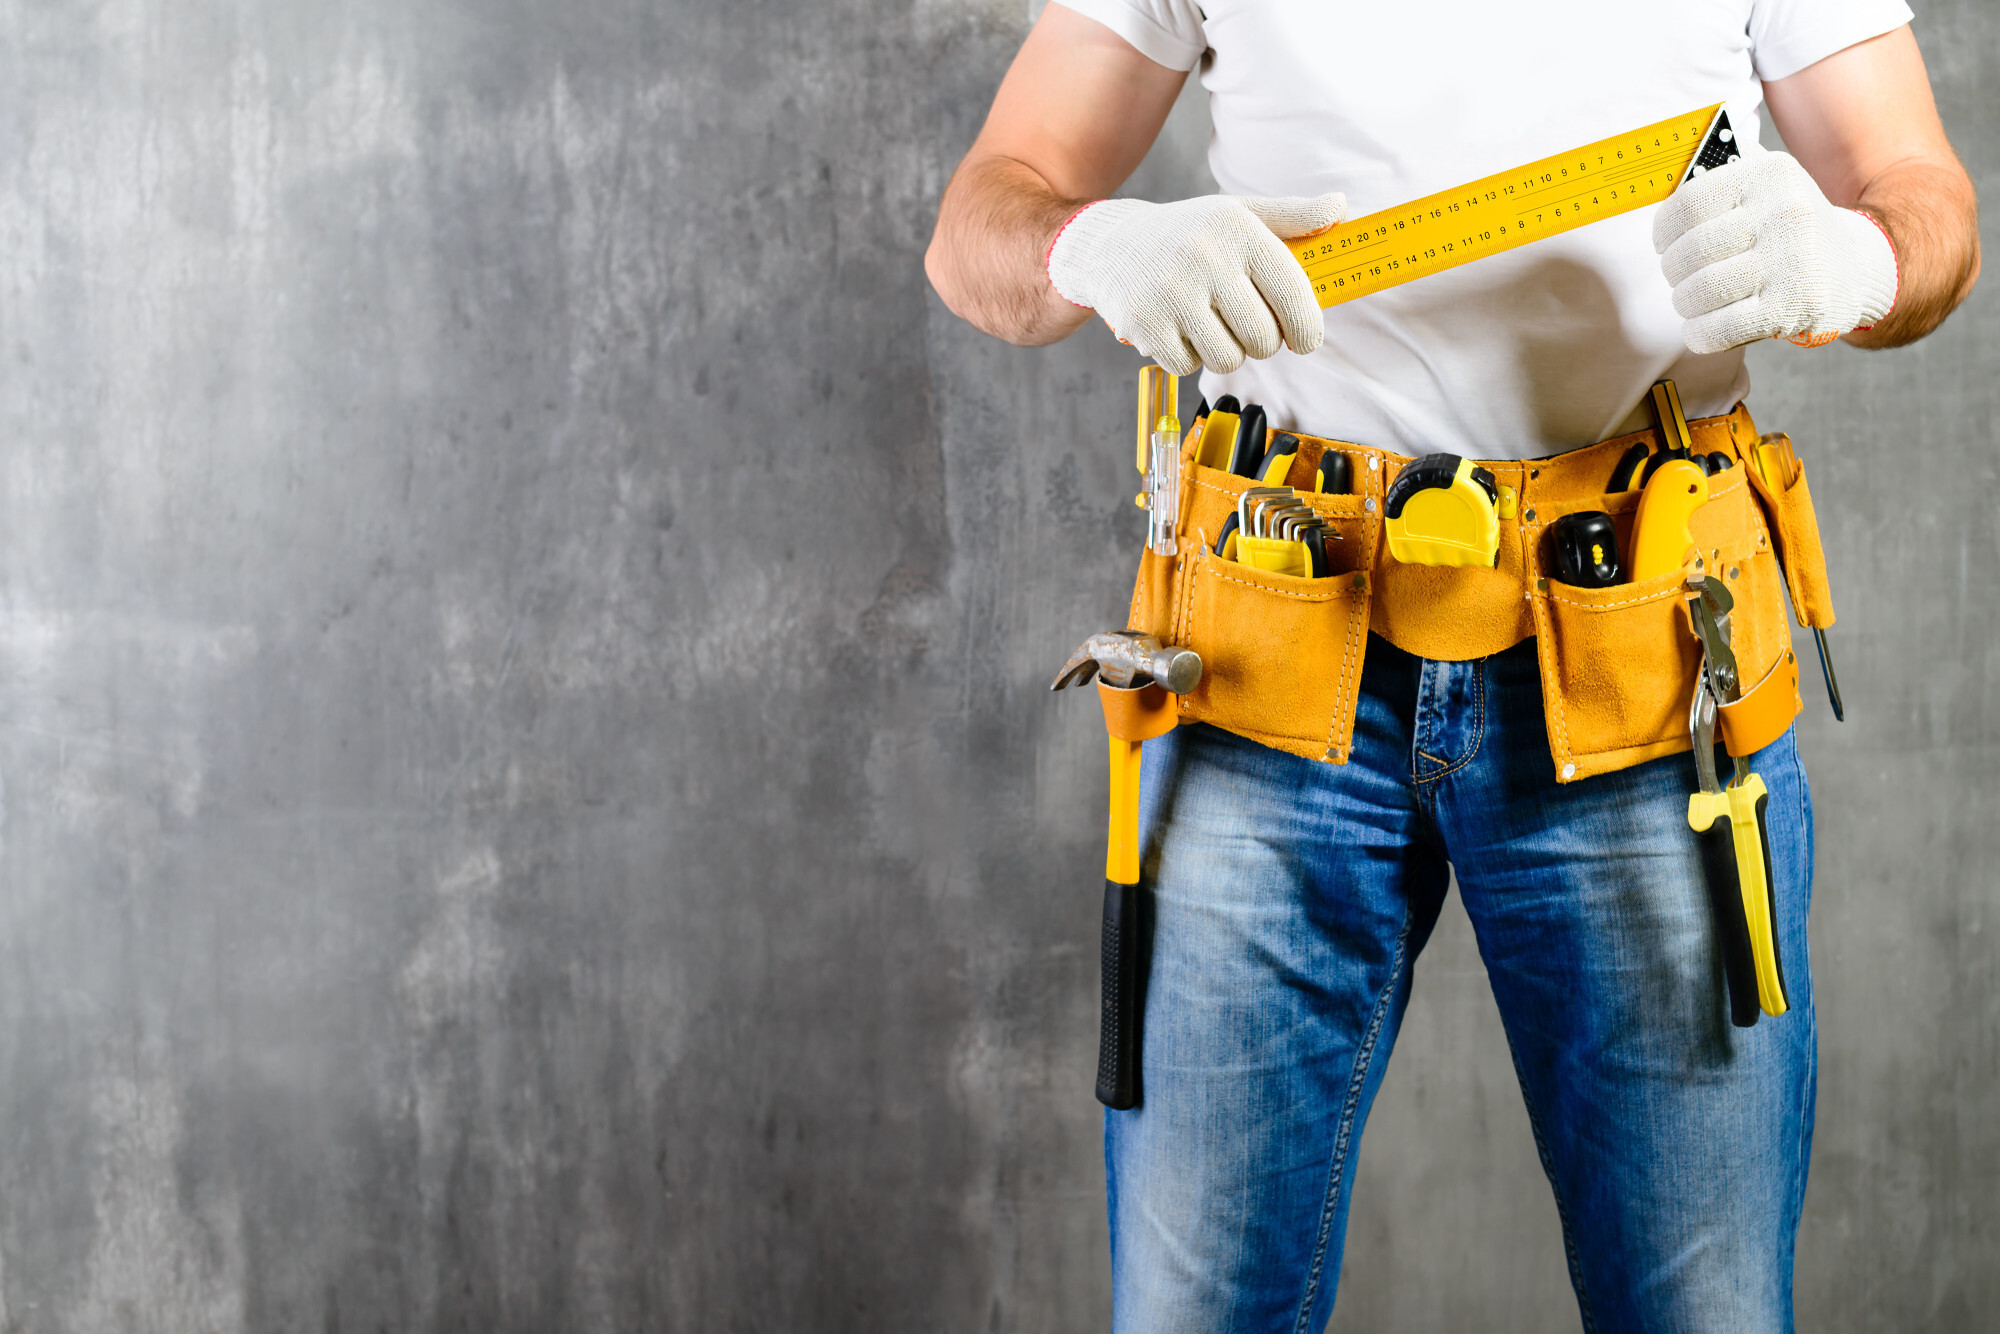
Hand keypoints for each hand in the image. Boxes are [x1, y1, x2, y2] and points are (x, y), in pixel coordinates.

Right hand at [1045, 193, 1344, 374]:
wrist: (1110, 245)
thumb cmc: (1188, 234)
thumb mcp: (1238, 215)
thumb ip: (1292, 216)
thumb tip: (1340, 208)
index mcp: (1238, 230)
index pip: (1293, 296)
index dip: (1307, 329)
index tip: (1304, 339)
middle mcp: (1205, 258)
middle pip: (1263, 340)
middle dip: (1260, 342)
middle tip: (1244, 325)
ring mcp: (1171, 293)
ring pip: (1228, 359)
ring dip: (1224, 352)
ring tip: (1208, 324)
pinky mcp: (1144, 325)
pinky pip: (1188, 367)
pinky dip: (1187, 357)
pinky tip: (1177, 328)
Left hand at [1654, 143, 1897, 352]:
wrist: (1857, 268)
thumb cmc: (1792, 231)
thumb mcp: (1767, 188)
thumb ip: (1720, 181)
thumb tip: (1660, 189)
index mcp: (1769, 175)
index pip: (1686, 205)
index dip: (1664, 231)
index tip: (1664, 244)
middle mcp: (1784, 213)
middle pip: (1688, 254)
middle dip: (1675, 273)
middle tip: (1684, 279)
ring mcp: (1792, 261)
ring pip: (1698, 293)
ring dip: (1687, 305)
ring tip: (1698, 302)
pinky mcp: (1793, 307)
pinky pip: (1716, 329)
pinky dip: (1700, 334)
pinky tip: (1706, 328)